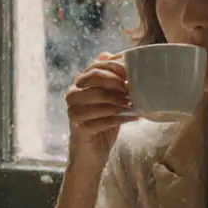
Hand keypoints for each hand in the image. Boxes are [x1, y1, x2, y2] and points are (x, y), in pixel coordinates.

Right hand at [65, 52, 133, 169]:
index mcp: (79, 83)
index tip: (132, 72)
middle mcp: (72, 94)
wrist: (91, 154)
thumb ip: (111, 79)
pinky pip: (101, 118)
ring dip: (120, 99)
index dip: (114, 66)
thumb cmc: (102, 123)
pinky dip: (120, 118)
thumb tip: (113, 54)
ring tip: (135, 103)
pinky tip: (134, 117)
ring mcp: (73, 110)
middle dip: (116, 81)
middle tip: (132, 88)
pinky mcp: (77, 126)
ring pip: (98, 97)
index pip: (95, 65)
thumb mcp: (110, 99)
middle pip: (94, 77)